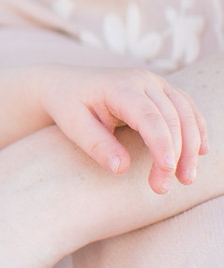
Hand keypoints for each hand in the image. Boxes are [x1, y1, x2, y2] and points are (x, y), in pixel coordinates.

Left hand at [38, 65, 207, 194]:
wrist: (66, 84)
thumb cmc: (68, 105)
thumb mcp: (73, 125)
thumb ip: (96, 144)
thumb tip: (121, 168)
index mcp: (119, 86)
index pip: (149, 116)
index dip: (162, 144)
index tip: (166, 171)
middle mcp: (142, 80)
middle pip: (172, 117)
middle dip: (175, 154)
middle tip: (164, 187)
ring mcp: (155, 83)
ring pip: (186, 112)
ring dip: (192, 146)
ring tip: (187, 178)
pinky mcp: (162, 91)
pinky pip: (187, 108)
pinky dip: (197, 129)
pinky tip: (201, 152)